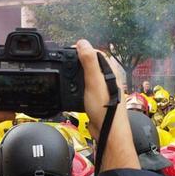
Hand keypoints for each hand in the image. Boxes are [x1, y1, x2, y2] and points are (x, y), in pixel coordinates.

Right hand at [75, 40, 139, 170]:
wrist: (108, 132)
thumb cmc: (105, 108)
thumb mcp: (94, 81)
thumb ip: (89, 61)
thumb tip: (83, 43)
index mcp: (110, 72)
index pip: (96, 53)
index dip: (82, 50)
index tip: (69, 51)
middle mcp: (108, 80)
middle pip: (91, 65)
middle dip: (77, 62)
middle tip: (64, 64)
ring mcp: (103, 91)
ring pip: (87, 78)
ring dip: (76, 76)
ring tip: (66, 76)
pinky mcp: (97, 101)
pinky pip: (85, 91)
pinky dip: (77, 89)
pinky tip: (71, 92)